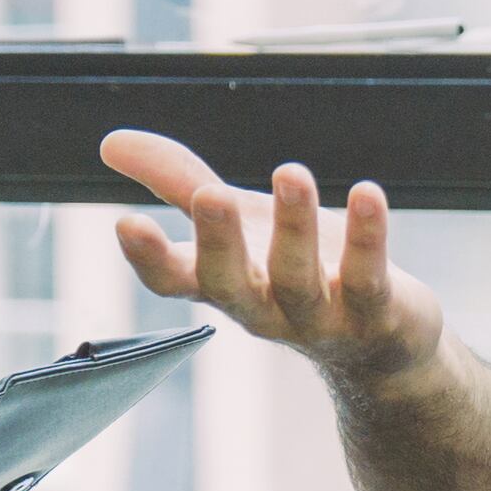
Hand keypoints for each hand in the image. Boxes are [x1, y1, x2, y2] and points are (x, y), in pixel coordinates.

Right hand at [102, 130, 446, 385]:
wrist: (380, 347)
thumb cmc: (292, 272)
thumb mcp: (238, 225)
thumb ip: (179, 184)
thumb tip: (110, 143)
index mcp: (222, 284)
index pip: (173, 281)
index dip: (149, 258)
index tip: (126, 222)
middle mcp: (263, 306)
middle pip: (231, 283)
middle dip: (219, 241)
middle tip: (211, 195)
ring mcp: (318, 316)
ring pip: (298, 277)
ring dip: (294, 226)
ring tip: (290, 173)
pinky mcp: (375, 312)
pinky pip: (368, 277)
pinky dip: (367, 236)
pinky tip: (367, 193)